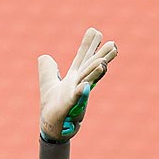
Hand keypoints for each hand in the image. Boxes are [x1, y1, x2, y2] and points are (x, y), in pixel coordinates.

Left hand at [38, 27, 118, 143]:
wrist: (50, 127)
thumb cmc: (53, 106)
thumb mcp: (47, 83)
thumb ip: (47, 69)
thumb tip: (45, 56)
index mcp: (74, 77)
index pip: (82, 58)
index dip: (89, 45)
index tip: (96, 31)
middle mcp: (78, 85)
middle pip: (91, 68)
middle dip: (102, 57)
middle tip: (114, 45)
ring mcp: (76, 97)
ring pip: (87, 82)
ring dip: (95, 73)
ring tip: (102, 62)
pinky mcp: (69, 108)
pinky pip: (75, 100)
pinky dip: (81, 93)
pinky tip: (84, 87)